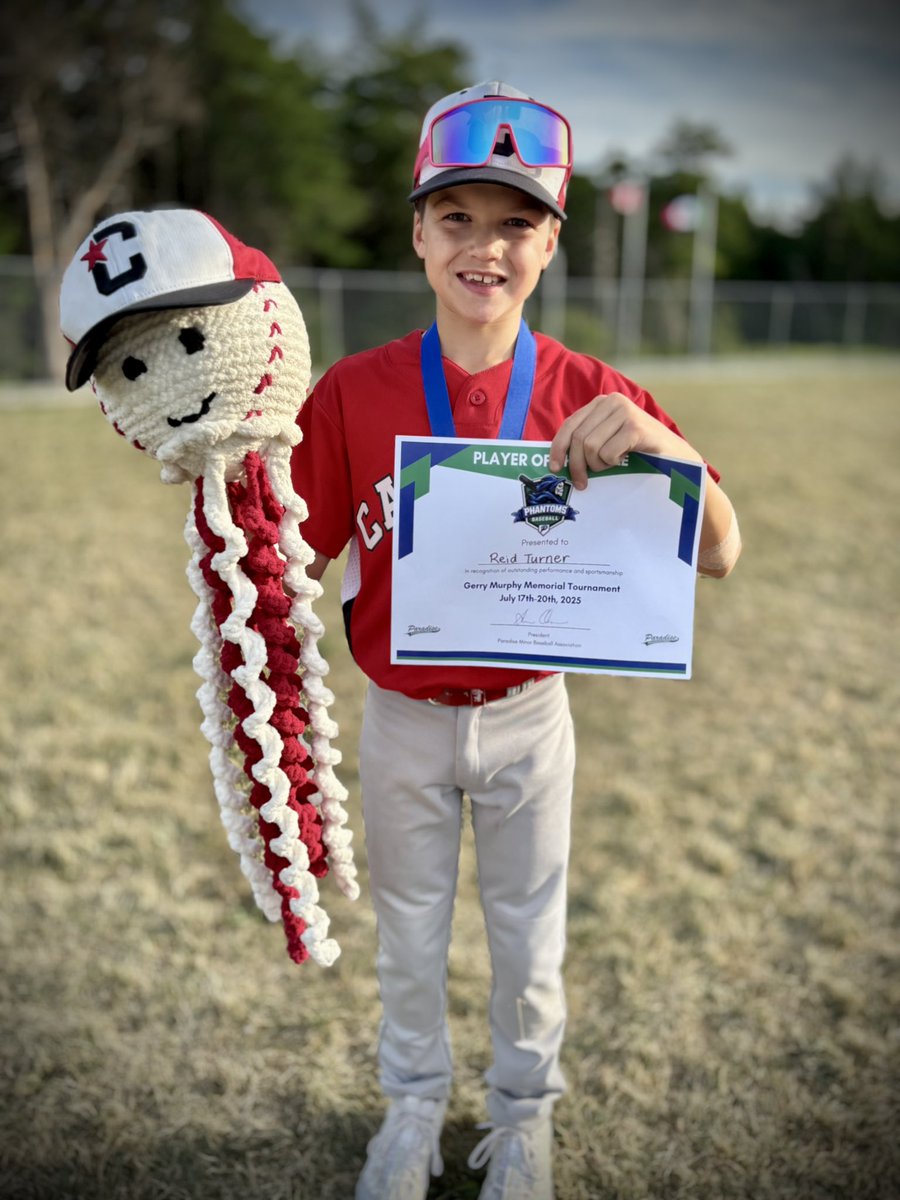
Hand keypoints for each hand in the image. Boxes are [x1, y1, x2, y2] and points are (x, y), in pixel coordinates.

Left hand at [548, 393, 699, 489]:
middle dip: (577, 465)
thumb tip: (556, 459)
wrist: (677, 458)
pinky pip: (608, 453)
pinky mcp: (636, 427)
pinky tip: (625, 459)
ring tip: (611, 466)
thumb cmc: (638, 452)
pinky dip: (612, 463)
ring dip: (598, 465)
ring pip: (590, 446)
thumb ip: (586, 441)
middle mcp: (612, 401)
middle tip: (582, 483)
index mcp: (601, 403)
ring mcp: (625, 412)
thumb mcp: (608, 440)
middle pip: (578, 438)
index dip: (558, 448)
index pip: (569, 425)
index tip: (555, 467)